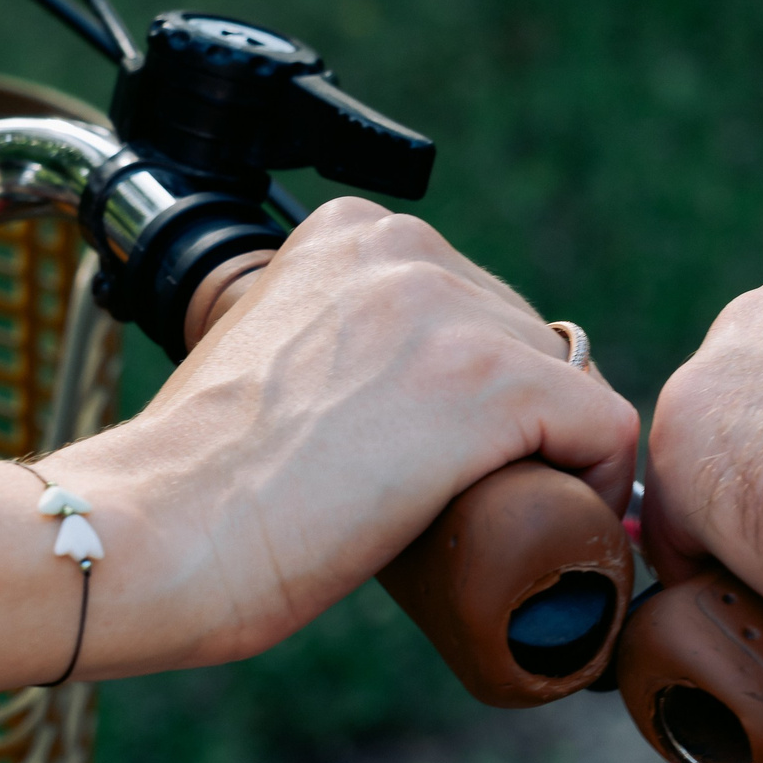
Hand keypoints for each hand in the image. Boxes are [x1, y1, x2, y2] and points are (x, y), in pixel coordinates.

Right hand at [50, 197, 636, 674]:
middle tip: (468, 506)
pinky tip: (572, 527)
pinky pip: (606, 428)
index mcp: (352, 232)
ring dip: (554, 458)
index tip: (454, 459)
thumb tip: (390, 398)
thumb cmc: (198, 484)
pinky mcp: (490, 382)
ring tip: (496, 525)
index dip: (482, 394)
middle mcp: (405, 248)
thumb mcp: (272, 360)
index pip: (473, 306)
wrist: (156, 531)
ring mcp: (450, 310)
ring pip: (570, 384)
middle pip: (527, 341)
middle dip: (517, 426)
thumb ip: (329, 343)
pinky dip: (606, 485)